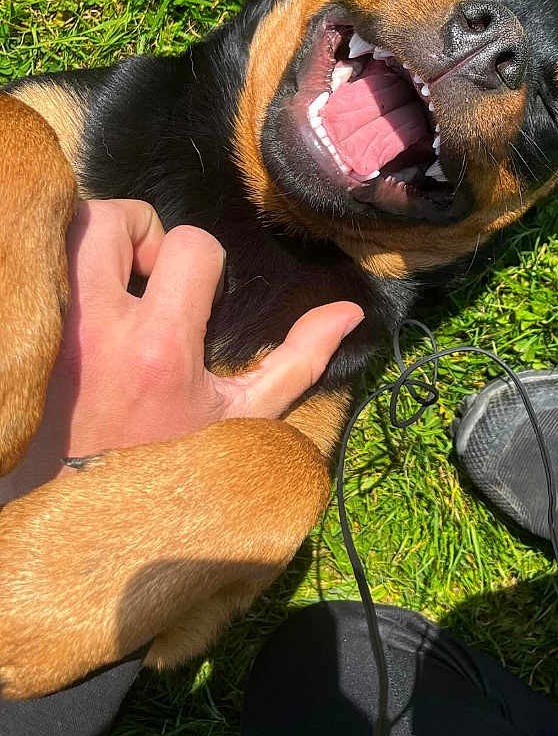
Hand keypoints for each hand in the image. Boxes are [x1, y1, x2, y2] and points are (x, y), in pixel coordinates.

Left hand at [0, 200, 363, 501]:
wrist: (76, 517)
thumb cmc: (164, 465)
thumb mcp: (238, 423)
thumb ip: (296, 363)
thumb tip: (346, 311)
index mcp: (160, 350)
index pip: (190, 245)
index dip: (199, 257)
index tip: (191, 291)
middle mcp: (97, 332)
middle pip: (112, 218)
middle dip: (134, 233)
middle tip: (140, 274)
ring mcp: (48, 332)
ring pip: (64, 231)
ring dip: (87, 245)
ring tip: (102, 285)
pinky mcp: (19, 335)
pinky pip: (32, 264)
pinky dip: (52, 269)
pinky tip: (69, 308)